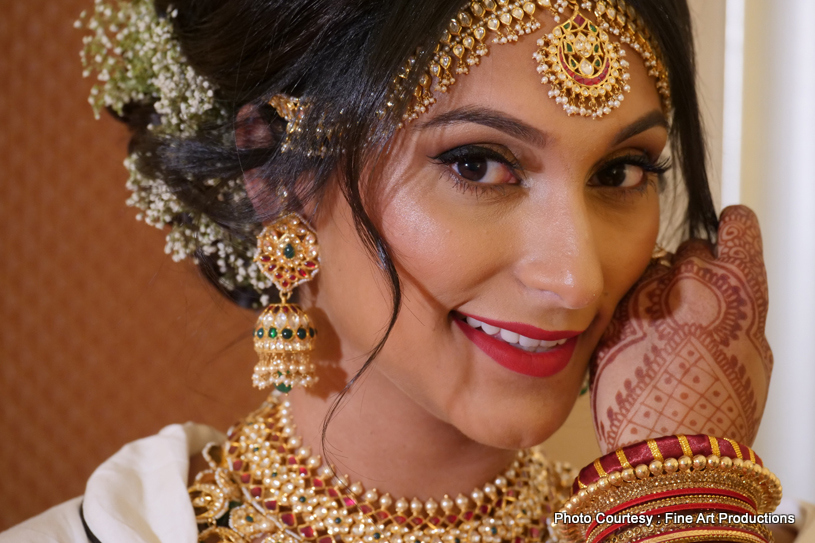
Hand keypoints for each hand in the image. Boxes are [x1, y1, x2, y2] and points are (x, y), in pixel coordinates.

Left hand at [591, 206, 771, 453]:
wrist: (667, 447)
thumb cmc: (718, 411)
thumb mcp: (753, 354)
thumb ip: (737, 308)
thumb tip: (726, 291)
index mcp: (738, 286)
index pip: (736, 225)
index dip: (733, 228)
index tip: (729, 229)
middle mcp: (690, 280)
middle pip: (690, 251)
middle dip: (692, 274)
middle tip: (692, 313)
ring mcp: (646, 293)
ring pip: (652, 275)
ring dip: (657, 294)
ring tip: (664, 341)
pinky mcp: (612, 312)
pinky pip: (625, 300)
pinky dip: (631, 316)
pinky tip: (641, 350)